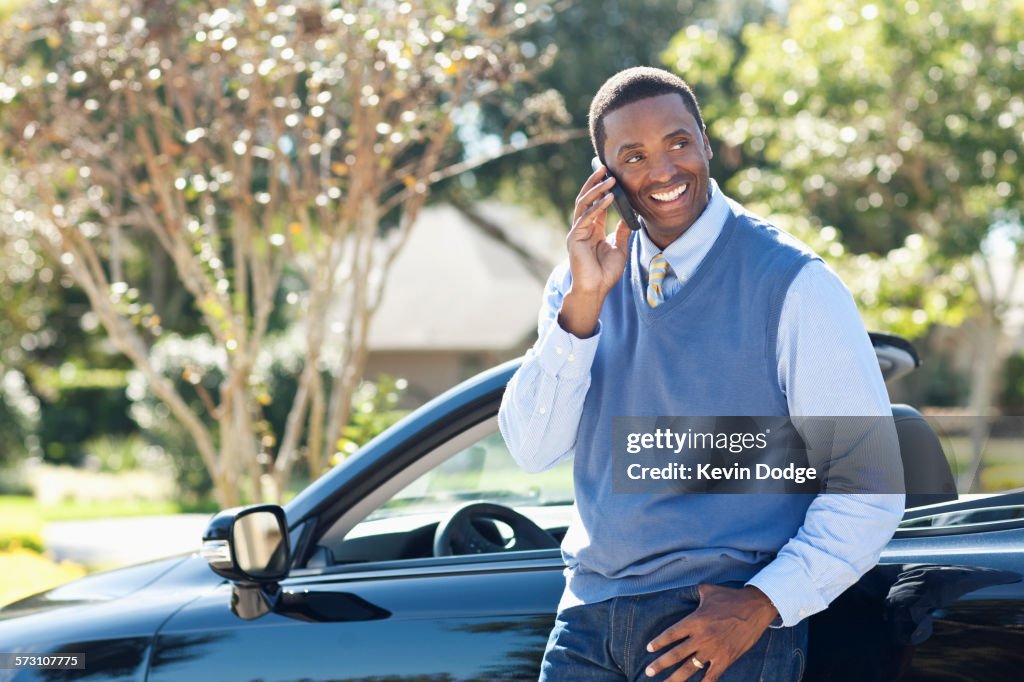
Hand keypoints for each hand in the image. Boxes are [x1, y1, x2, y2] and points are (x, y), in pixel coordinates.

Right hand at [558, 165, 631, 336]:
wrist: (596, 290)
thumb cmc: (606, 273)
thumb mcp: (620, 248)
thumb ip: (622, 231)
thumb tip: (630, 214)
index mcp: (592, 229)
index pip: (596, 203)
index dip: (602, 189)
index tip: (611, 175)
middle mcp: (582, 228)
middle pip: (586, 199)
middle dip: (595, 183)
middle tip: (605, 168)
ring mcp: (577, 232)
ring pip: (584, 204)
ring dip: (596, 190)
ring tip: (609, 179)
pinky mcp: (574, 239)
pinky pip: (585, 218)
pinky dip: (597, 207)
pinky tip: (608, 198)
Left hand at [644, 584, 778, 681]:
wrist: (756, 607)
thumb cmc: (730, 597)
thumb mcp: (707, 590)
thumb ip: (693, 594)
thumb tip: (684, 591)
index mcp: (694, 620)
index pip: (671, 634)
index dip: (658, 643)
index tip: (649, 649)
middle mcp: (701, 637)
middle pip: (676, 655)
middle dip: (660, 665)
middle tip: (648, 672)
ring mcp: (714, 650)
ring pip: (690, 668)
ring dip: (676, 678)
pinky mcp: (726, 658)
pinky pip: (712, 675)